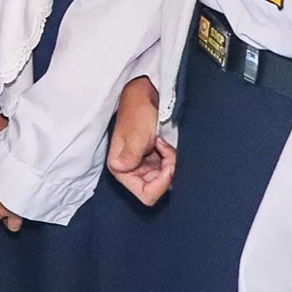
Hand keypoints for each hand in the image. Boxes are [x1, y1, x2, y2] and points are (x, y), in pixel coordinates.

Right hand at [107, 75, 174, 204]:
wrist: (143, 97)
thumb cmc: (137, 112)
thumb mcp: (136, 133)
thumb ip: (130, 153)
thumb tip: (120, 167)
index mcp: (121, 169)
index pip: (146, 194)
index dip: (161, 184)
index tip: (169, 165)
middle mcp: (130, 171)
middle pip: (157, 188)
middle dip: (167, 170)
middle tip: (166, 149)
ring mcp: (142, 167)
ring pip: (164, 180)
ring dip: (170, 163)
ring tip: (165, 144)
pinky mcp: (152, 161)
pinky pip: (167, 170)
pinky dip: (171, 159)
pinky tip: (165, 145)